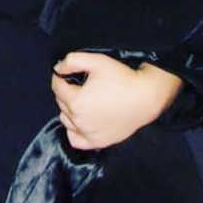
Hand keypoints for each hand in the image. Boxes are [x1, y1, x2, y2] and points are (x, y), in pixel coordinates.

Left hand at [51, 52, 182, 150]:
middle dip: (65, 91)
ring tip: (81, 99)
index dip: (60, 76)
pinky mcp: (99, 142)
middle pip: (61, 103)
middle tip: (77, 83)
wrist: (145, 97)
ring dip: (69, 109)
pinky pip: (76, 140)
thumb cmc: (121, 78)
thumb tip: (57, 69)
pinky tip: (81, 120)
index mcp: (76, 101)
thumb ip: (71, 61)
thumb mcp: (96, 61)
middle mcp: (79, 121)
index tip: (66, 72)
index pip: (57, 87)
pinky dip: (74, 130)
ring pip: (66, 121)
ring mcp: (89, 134)